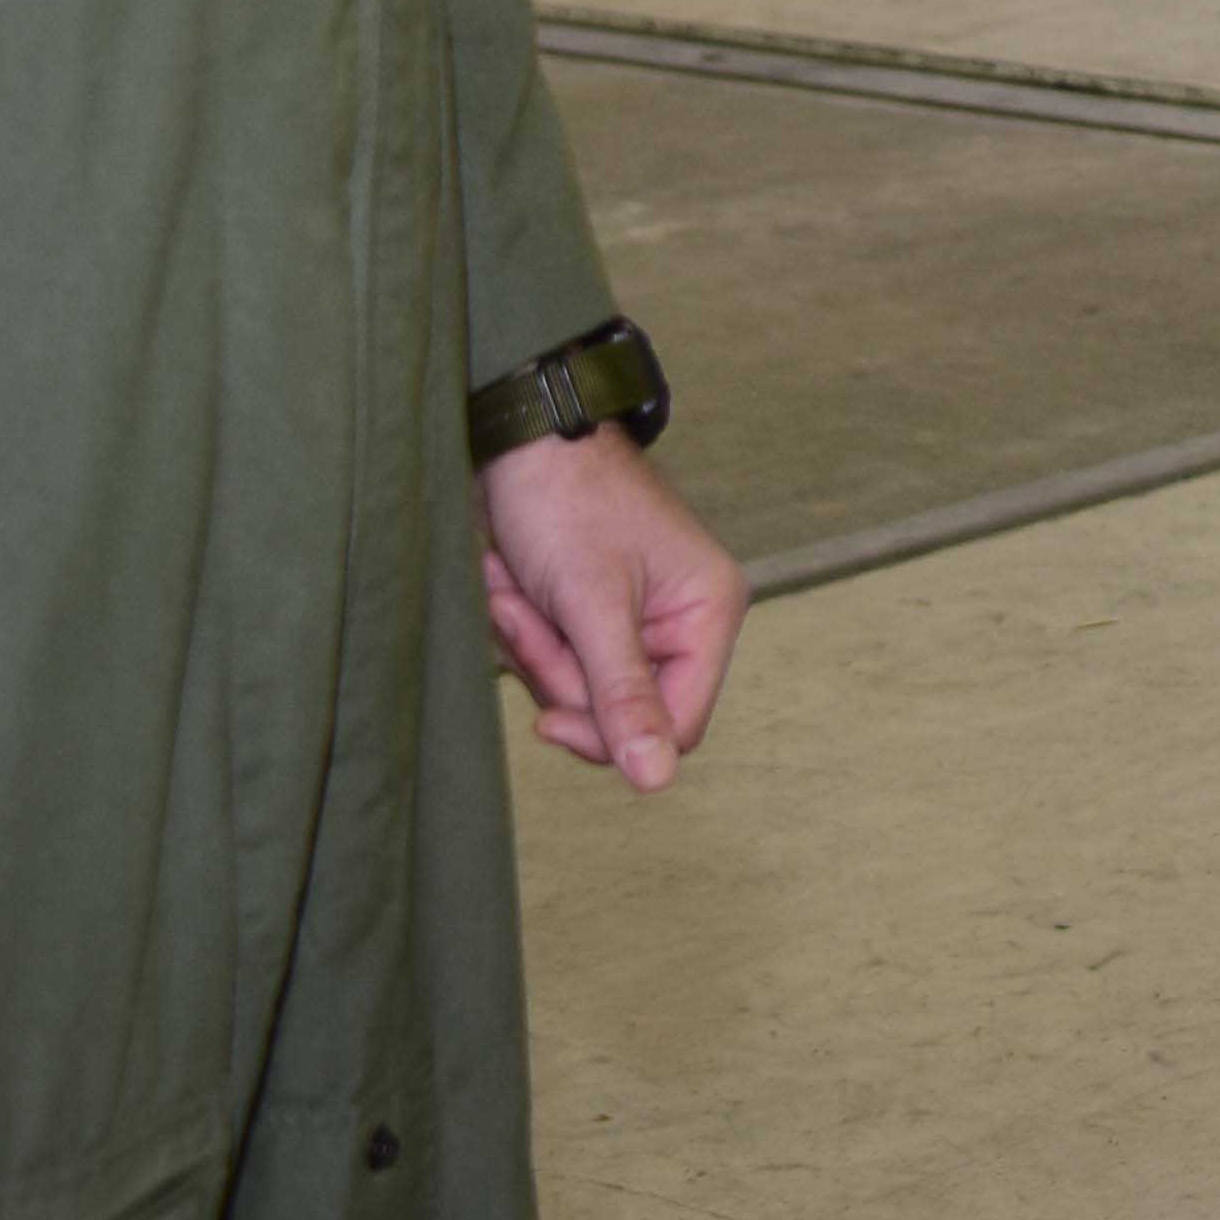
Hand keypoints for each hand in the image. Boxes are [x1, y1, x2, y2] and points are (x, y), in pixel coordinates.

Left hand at [479, 422, 744, 792]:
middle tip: (527, 610)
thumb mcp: (593, 603)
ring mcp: (635, 621)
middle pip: (621, 712)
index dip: (612, 733)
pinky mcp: (592, 616)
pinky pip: (557, 664)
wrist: (518, 440)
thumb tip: (656, 779)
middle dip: (560, 669)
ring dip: (533, 646)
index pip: (678, 725)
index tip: (549, 715)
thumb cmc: (567, 499)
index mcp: (708, 613)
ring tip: (514, 587)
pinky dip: (524, 633)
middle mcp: (681, 623)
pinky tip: (511, 587)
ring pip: (580, 690)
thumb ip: (624, 694)